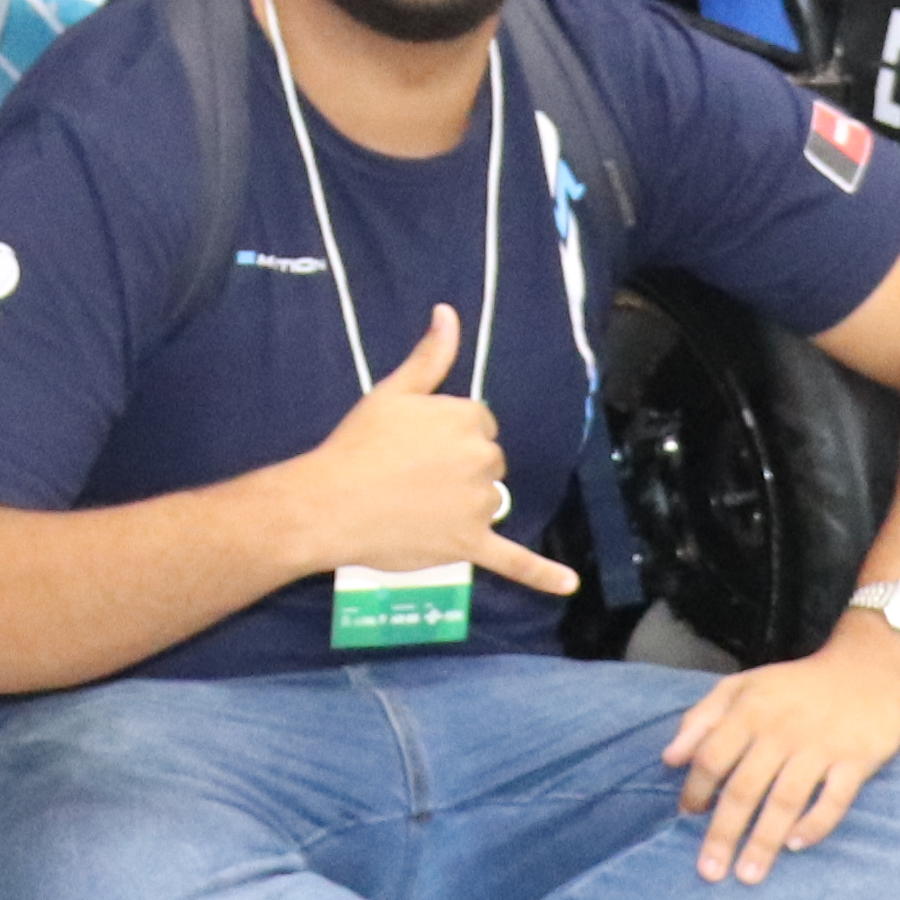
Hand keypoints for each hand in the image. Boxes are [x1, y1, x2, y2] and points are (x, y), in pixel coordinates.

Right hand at [292, 306, 580, 601]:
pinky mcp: (469, 545)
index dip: (449, 435)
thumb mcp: (392, 391)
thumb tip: (449, 313)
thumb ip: (429, 356)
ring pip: (490, 502)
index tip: (417, 444)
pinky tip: (568, 585)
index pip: (479, 424)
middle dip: (460, 468)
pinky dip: (541, 574)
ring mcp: (478, 506)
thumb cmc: (358, 444)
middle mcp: (483, 460)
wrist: (330, 503)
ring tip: (419, 507)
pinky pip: (513, 560)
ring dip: (468, 504)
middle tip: (411, 476)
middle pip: (489, 462)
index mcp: (468, 420)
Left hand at [662, 627, 899, 883]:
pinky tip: (796, 845)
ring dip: (764, 841)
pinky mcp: (857, 760)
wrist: (865, 668)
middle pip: (744, 788)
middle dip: (724, 833)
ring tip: (748, 875)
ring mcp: (821, 747)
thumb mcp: (742, 687)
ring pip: (785, 800)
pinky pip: (834, 799)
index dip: (696, 789)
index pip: (712, 757)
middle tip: (709, 872)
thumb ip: (701, 719)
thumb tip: (669, 759)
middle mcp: (782, 730)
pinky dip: (815, 824)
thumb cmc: (794, 687)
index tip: (688, 816)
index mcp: (750, 711)